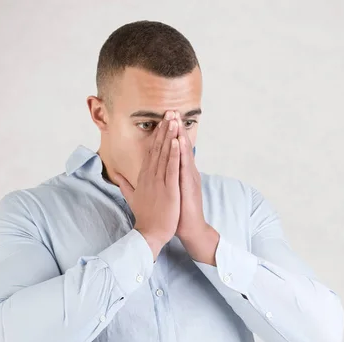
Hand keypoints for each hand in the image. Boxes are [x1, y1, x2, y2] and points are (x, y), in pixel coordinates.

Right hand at [112, 111, 180, 257]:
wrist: (149, 234)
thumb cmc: (145, 217)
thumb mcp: (132, 198)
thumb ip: (125, 185)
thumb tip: (115, 176)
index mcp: (144, 177)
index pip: (150, 152)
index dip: (156, 136)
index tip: (161, 121)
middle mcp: (150, 176)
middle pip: (157, 148)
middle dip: (163, 129)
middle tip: (169, 112)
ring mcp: (158, 181)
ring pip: (164, 154)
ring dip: (169, 135)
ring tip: (173, 119)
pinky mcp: (168, 189)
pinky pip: (171, 168)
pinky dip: (174, 154)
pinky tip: (176, 141)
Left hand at [173, 111, 218, 264]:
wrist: (190, 228)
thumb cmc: (178, 213)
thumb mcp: (168, 194)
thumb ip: (162, 182)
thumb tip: (153, 174)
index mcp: (179, 173)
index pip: (174, 150)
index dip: (169, 135)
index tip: (164, 120)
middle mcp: (186, 172)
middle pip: (180, 147)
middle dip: (176, 129)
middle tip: (172, 111)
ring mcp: (189, 177)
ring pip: (184, 152)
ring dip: (180, 135)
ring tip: (177, 120)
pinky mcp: (189, 185)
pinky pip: (184, 166)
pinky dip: (182, 153)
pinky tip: (179, 141)